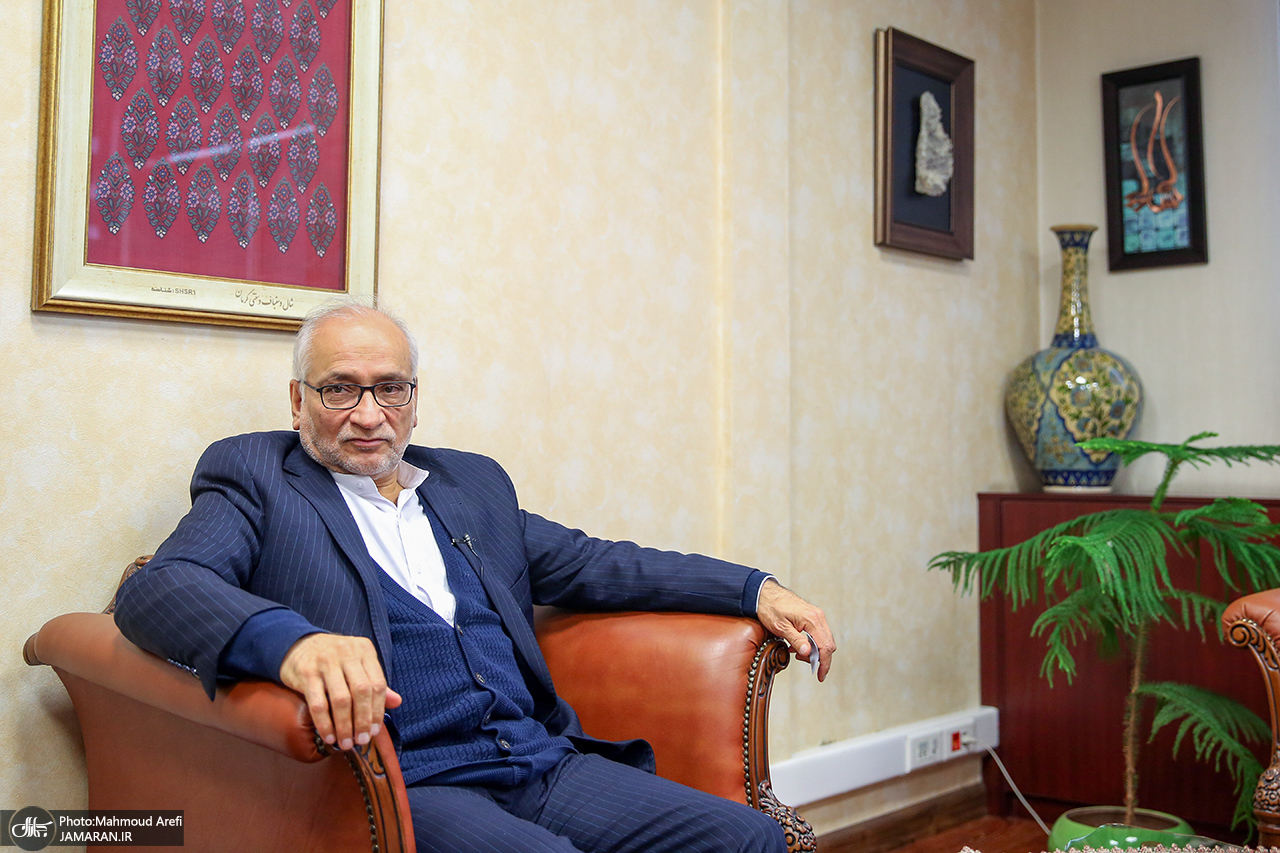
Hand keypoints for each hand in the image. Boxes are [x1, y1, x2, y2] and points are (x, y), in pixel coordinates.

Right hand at [279, 633, 401, 750]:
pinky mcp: (307, 673)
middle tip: (361, 740)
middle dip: (363, 720)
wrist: (298, 645)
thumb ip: (375, 681)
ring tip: (346, 742)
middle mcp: (347, 653)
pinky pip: (318, 703)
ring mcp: (326, 662)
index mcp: (364, 650)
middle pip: (362, 691)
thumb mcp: (358, 662)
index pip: (378, 683)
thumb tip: (397, 702)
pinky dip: (325, 724)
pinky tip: (329, 736)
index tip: (374, 731)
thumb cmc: (334, 659)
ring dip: (345, 725)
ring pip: (341, 699)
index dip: (378, 710)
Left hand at [756, 578, 835, 680]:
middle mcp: (817, 617)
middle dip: (820, 658)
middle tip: (804, 663)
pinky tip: (799, 646)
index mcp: (812, 620)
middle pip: (828, 644)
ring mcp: (816, 615)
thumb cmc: (771, 608)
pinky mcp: (812, 616)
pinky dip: (812, 643)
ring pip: (825, 639)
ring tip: (797, 653)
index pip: (825, 646)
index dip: (824, 664)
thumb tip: (807, 653)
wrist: (765, 593)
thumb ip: (796, 640)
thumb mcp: (781, 628)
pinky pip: (818, 633)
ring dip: (815, 650)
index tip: (820, 676)